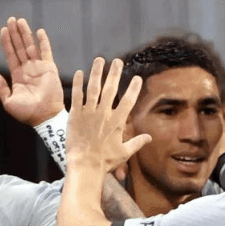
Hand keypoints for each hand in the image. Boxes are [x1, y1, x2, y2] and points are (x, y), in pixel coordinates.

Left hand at [0, 17, 64, 125]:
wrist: (44, 117)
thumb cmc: (27, 113)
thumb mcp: (8, 102)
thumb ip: (1, 88)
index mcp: (18, 76)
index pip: (11, 55)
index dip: (6, 43)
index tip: (3, 30)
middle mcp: (28, 70)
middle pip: (19, 47)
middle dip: (15, 34)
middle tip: (10, 20)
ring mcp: (39, 68)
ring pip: (30, 46)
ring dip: (25, 34)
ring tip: (20, 21)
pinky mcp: (49, 69)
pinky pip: (46, 52)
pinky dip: (43, 42)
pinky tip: (39, 31)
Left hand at [66, 57, 150, 173]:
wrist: (85, 165)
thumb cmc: (105, 161)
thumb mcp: (124, 153)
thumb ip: (137, 142)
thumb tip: (149, 138)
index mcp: (117, 122)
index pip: (128, 100)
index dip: (133, 88)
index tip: (137, 78)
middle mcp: (104, 113)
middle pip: (111, 89)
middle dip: (115, 73)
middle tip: (117, 61)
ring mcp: (89, 112)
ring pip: (93, 88)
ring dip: (97, 72)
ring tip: (99, 60)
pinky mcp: (75, 115)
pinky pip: (77, 96)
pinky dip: (78, 83)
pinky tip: (79, 73)